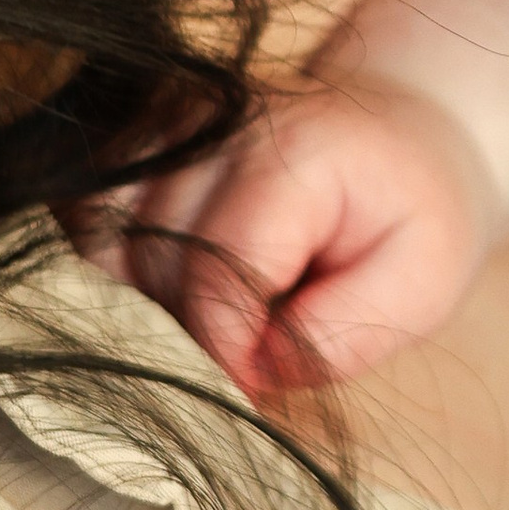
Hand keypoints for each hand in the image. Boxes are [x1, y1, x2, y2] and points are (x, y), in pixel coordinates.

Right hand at [104, 77, 494, 394]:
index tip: (252, 392)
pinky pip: (88, 222)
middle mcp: (215, 119)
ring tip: (216, 319)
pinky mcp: (136, 132)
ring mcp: (166, 117)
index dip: (226, 353)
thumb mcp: (419, 288)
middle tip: (242, 358)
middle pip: (153, 262)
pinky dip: (119, 273)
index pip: (219, 272)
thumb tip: (247, 372)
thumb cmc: (414, 218)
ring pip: (103, 245)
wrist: (405, 135)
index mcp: (295, 148)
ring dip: (146, 305)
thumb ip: (337, 337)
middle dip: (189, 333)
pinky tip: (177, 288)